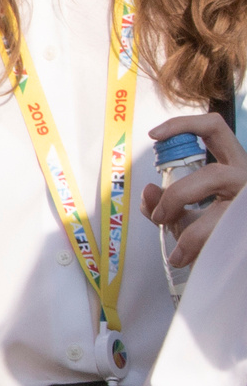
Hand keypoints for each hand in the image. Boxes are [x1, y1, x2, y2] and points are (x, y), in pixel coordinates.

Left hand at [143, 114, 246, 271]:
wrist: (235, 260)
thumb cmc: (212, 232)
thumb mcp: (183, 215)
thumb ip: (160, 203)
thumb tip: (148, 191)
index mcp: (231, 164)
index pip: (214, 128)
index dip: (184, 125)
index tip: (154, 135)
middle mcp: (245, 176)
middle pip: (212, 175)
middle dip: (177, 196)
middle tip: (161, 216)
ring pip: (221, 211)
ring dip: (191, 231)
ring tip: (178, 251)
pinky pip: (223, 234)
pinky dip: (198, 248)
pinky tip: (186, 258)